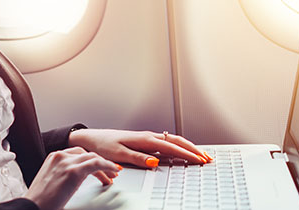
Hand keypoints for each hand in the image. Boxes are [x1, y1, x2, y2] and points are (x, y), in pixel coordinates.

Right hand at [25, 147, 121, 209]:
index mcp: (53, 157)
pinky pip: (96, 164)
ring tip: (113, 174)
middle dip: (100, 162)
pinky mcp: (74, 171)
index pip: (77, 153)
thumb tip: (77, 179)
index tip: (98, 167)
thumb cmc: (41, 199)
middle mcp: (60, 156)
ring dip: (105, 165)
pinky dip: (107, 166)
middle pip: (86, 154)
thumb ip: (63, 174)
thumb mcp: (52, 180)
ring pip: (93, 157)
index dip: (90, 160)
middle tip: (110, 172)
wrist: (34, 205)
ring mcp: (67, 162)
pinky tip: (113, 171)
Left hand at [68, 129, 208, 167]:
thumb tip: (155, 161)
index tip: (200, 160)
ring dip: (187, 147)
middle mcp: (147, 136)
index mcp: (144, 139)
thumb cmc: (102, 145)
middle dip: (193, 149)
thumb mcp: (118, 154)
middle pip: (176, 141)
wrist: (91, 139)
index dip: (187, 154)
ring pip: (172, 141)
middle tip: (208, 158)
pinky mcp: (143, 141)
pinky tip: (182, 152)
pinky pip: (166, 143)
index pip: (171, 146)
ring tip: (201, 154)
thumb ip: (137, 158)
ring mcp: (146, 138)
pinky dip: (178, 146)